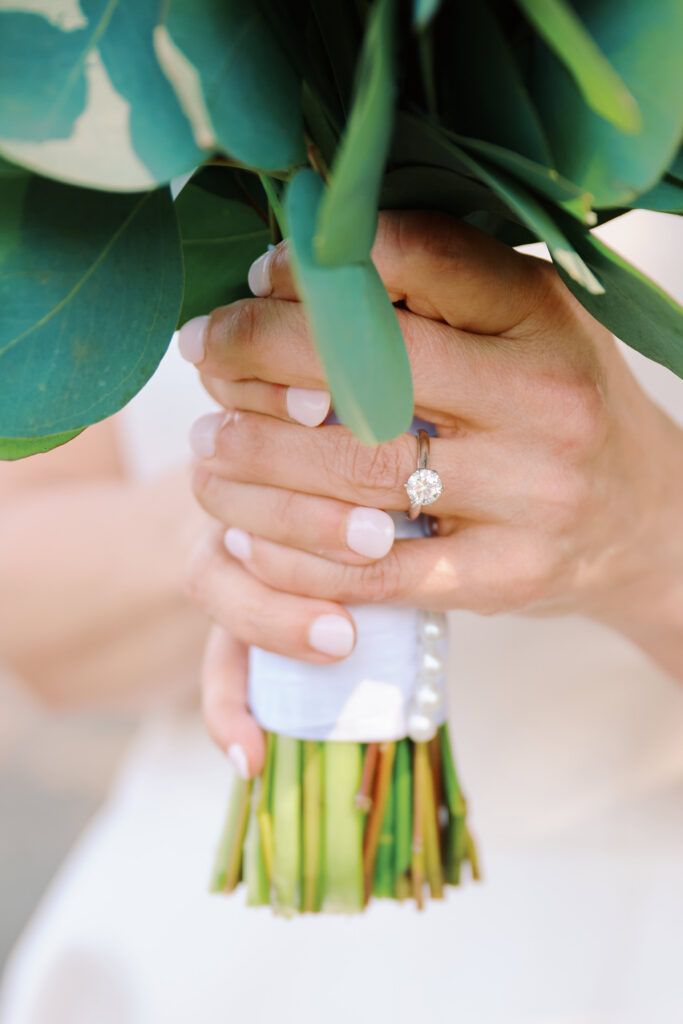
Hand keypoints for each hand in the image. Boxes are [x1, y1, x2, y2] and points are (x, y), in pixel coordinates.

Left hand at [182, 211, 682, 771]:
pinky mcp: (503, 576)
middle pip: (369, 369)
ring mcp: (528, 497)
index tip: (254, 277)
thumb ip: (441, 293)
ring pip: (358, 473)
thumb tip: (303, 267)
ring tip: (206, 445)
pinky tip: (243, 536)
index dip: (315, 266)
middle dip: (258, 354)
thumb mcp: (529, 327)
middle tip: (201, 353)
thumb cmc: (564, 407)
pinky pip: (376, 573)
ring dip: (256, 457)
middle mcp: (542, 401)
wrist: (648, 522)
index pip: (416, 260)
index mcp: (540, 317)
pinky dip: (295, 557)